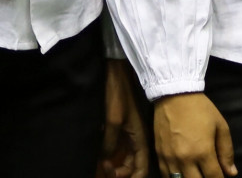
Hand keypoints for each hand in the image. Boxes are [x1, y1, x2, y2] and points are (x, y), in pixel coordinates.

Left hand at [99, 60, 149, 177]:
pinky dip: (109, 154)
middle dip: (119, 173)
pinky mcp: (120, 128)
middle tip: (103, 171)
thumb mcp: (113, 121)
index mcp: (140, 139)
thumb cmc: (119, 95)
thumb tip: (105, 161)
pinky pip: (117, 147)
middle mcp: (136, 139)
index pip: (142, 168)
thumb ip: (110, 143)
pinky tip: (99, 154)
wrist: (116, 73)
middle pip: (131, 166)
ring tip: (100, 166)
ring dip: (113, 164)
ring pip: (123, 157)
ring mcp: (128, 133)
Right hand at [154, 93, 234, 177]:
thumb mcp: (220, 126)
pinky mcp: (159, 155)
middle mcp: (185, 159)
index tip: (222, 177)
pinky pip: (165, 176)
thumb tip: (231, 173)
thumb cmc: (201, 109)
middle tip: (208, 174)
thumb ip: (226, 151)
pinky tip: (182, 174)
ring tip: (196, 174)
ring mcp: (170, 159)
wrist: (174, 95)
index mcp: (203, 152)